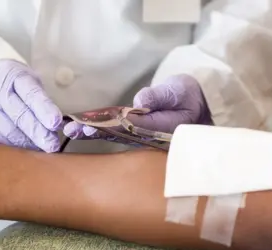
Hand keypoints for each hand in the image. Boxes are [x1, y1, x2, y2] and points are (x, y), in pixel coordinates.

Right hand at [0, 60, 62, 151]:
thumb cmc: (16, 82)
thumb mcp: (30, 80)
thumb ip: (44, 98)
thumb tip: (61, 122)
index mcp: (15, 77)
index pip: (31, 94)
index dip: (44, 109)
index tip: (56, 122)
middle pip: (19, 115)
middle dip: (37, 131)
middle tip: (53, 144)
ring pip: (8, 130)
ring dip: (28, 142)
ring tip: (44, 149)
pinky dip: (15, 146)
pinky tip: (28, 150)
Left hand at [63, 74, 211, 140]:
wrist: (199, 102)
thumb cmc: (189, 95)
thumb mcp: (178, 91)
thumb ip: (159, 96)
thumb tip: (140, 102)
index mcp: (162, 129)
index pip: (133, 128)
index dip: (110, 127)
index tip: (91, 126)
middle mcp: (151, 136)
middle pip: (120, 136)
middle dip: (96, 133)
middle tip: (72, 131)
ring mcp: (145, 135)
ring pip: (117, 135)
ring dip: (94, 132)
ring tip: (72, 130)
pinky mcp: (141, 131)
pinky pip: (120, 132)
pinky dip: (102, 130)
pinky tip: (85, 129)